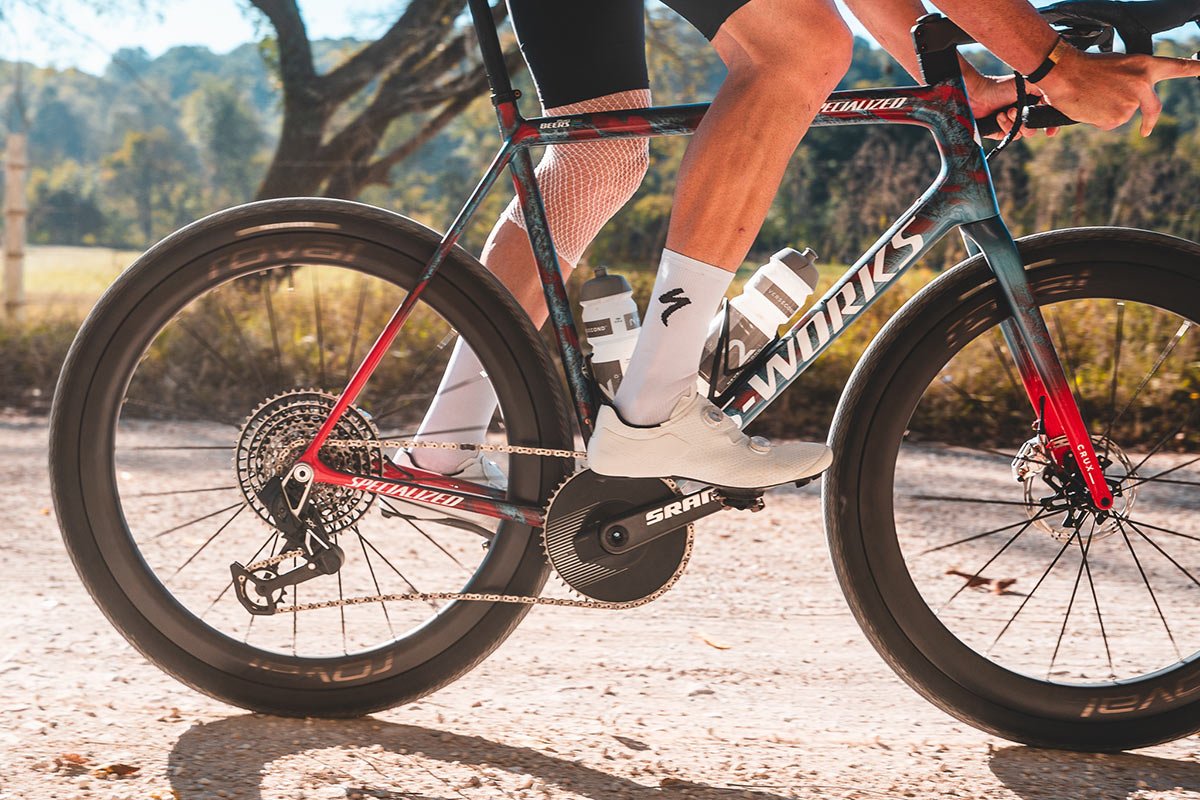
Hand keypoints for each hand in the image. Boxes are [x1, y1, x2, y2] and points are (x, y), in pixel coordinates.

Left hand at [964, 70, 1057, 139]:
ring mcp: (1012, 123)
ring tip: (1007, 111)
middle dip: (1029, 121)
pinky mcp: (1001, 132)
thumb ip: (1045, 90)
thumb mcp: (1028, 83)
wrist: (977, 94)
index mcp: (1032, 102)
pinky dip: (1006, 126)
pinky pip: (1011, 136)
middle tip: (1015, 110)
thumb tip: (1056, 102)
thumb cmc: (1000, 86)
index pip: (1047, 116)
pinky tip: (999, 116)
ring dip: (1016, 123)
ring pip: (1025, 133)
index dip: (1051, 124)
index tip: (1050, 132)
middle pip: (1036, 127)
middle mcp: (1024, 113)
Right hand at [1037, 47, 1199, 135]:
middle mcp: (1142, 84)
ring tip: (1092, 98)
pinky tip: (1089, 107)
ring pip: (1123, 116)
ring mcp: (1131, 103)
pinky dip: (1098, 119)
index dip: (1194, 69)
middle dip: (1150, 122)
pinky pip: (1108, 123)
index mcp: (1144, 66)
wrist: (1064, 73)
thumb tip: (1130, 102)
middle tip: (1146, 131)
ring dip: (1108, 112)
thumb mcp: (1116, 66)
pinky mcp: (1117, 118)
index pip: (1177, 67)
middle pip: (1153, 109)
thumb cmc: (1084, 68)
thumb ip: (1129, 80)